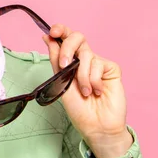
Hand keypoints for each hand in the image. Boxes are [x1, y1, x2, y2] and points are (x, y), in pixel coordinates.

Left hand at [42, 24, 132, 157]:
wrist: (96, 126)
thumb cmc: (78, 109)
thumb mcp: (61, 83)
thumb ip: (56, 60)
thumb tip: (47, 37)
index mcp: (70, 61)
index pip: (65, 38)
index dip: (60, 30)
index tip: (52, 32)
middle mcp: (84, 59)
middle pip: (77, 37)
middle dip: (68, 48)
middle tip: (65, 65)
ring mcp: (98, 63)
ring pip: (86, 54)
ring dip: (81, 76)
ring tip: (85, 92)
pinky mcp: (111, 69)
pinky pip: (98, 64)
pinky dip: (94, 80)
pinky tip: (97, 92)